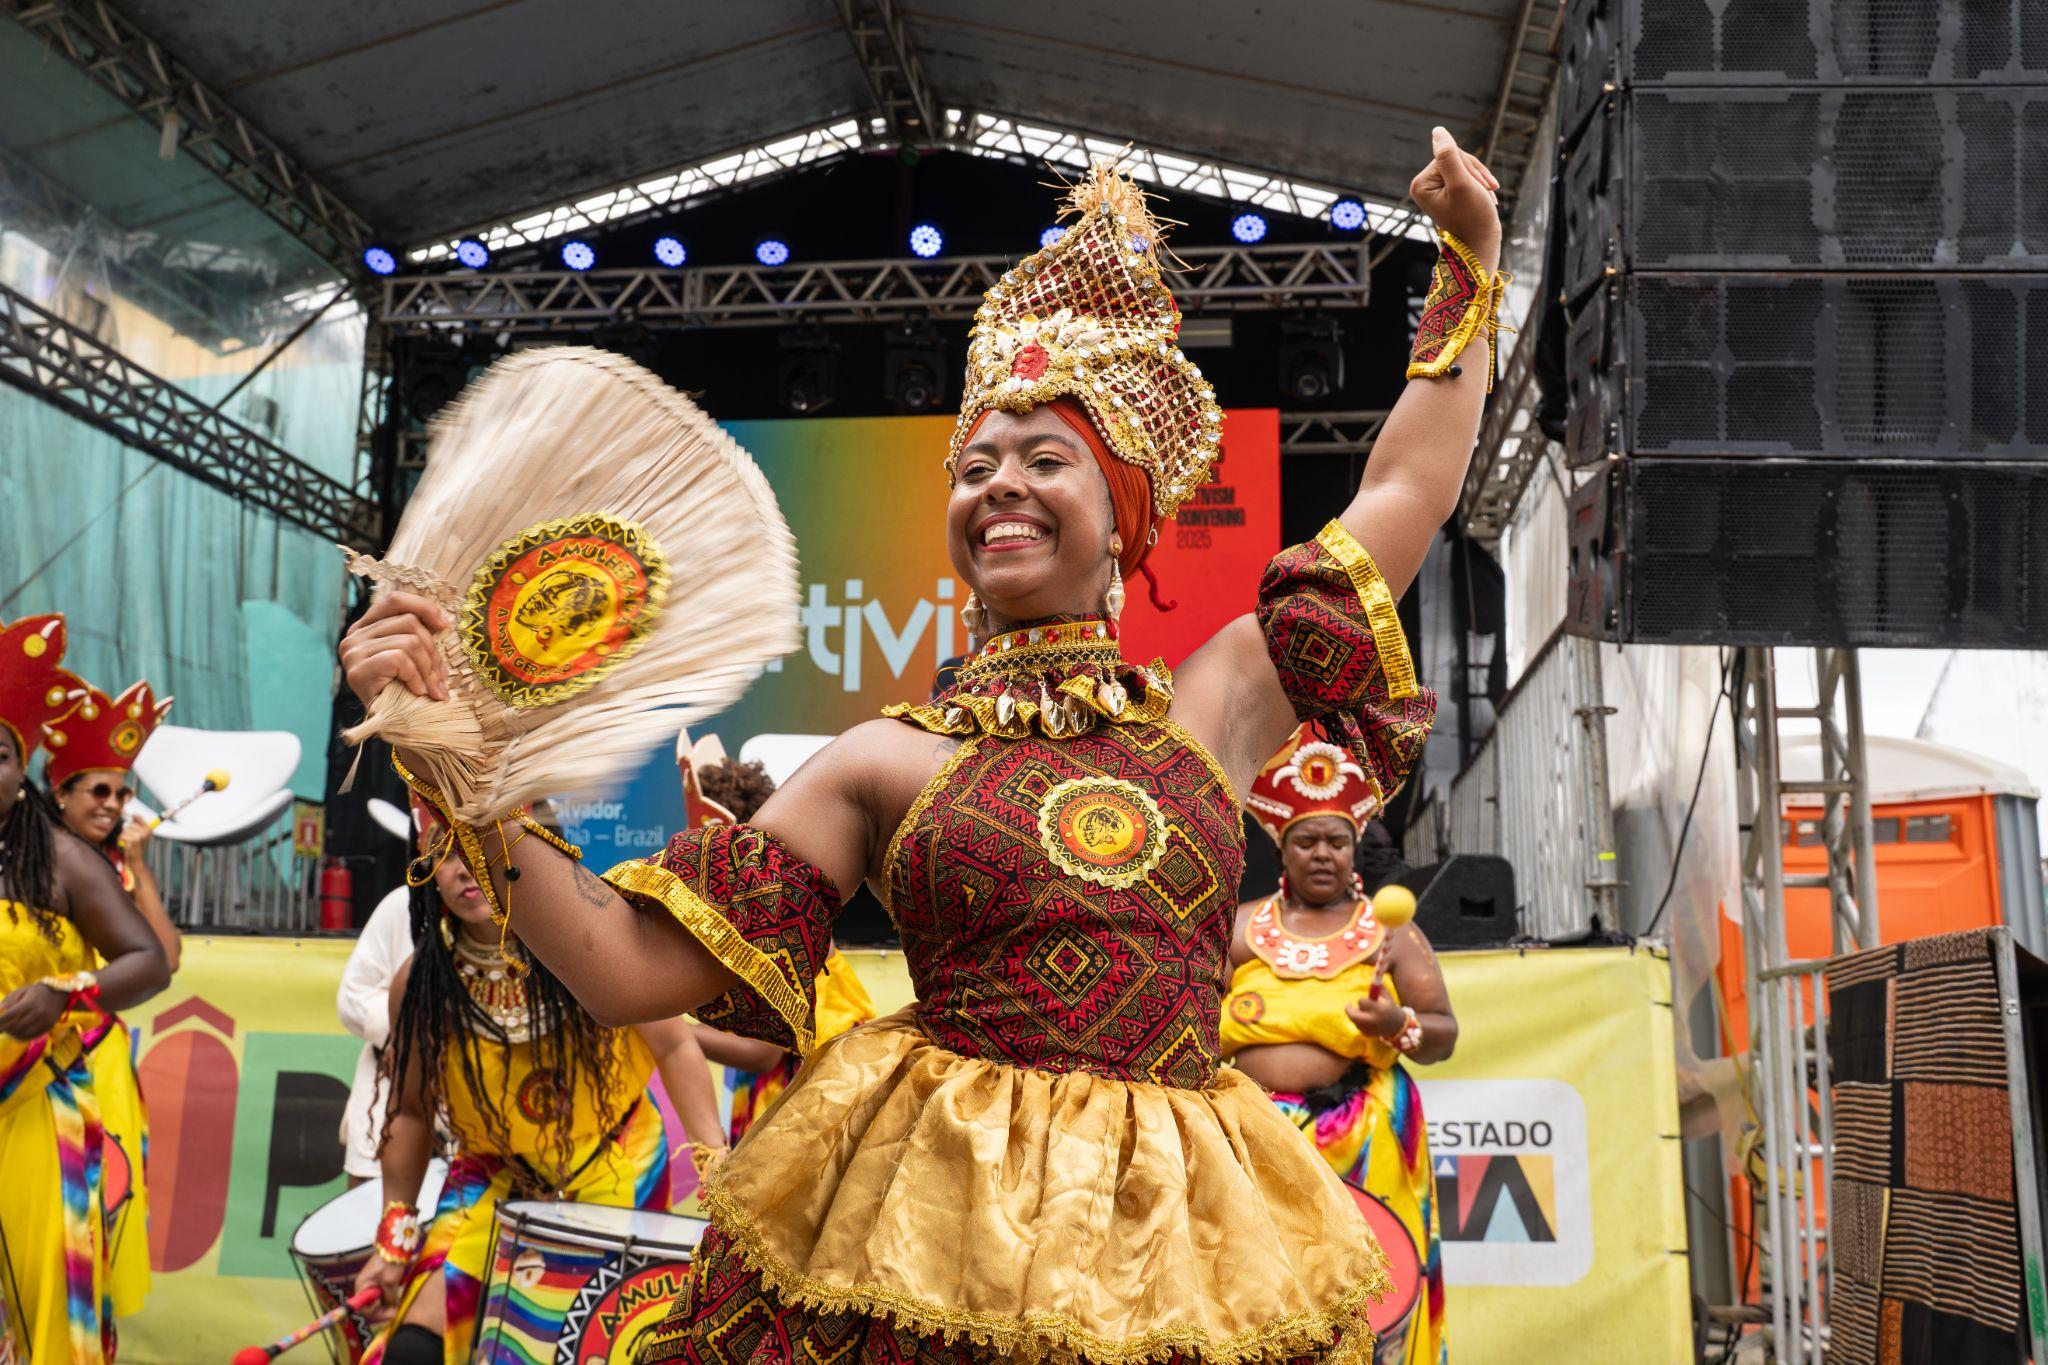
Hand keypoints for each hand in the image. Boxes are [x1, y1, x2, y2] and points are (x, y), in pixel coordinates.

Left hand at [0, 983, 67, 1039]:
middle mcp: (38, 1012)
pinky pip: (31, 1036)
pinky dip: (21, 1037)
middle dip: (5, 1029)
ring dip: (12, 1034)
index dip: (0, 1021)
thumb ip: (9, 1001)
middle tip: (0, 1028)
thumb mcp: (21, 991)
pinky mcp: (48, 1027)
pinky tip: (16, 1034)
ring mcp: (44, 1021)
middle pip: (15, 1026)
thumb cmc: (35, 992)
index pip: (10, 1015)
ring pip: (23, 1033)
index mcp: (30, 1002)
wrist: (59, 995)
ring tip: (8, 1031)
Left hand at [119, 816, 152, 854]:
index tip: (131, 826)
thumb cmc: (137, 849)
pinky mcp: (132, 840)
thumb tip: (133, 814)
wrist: (137, 862)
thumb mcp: (140, 836)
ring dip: (123, 838)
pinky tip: (125, 847)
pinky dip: (121, 842)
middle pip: (128, 825)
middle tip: (131, 841)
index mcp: (148, 829)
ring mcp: (139, 835)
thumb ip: (138, 825)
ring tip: (128, 844)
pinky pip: (121, 836)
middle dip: (126, 833)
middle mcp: (145, 831)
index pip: (137, 817)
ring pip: (124, 831)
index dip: (131, 820)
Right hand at [340, 593, 451, 707]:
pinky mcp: (358, 671)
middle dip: (433, 650)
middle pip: (408, 622)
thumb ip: (417, 634)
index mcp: (366, 626)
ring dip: (428, 668)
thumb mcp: (411, 655)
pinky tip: (418, 691)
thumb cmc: (404, 689)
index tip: (444, 625)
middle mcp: (354, 636)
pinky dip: (416, 677)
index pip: (395, 600)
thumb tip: (443, 621)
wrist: (391, 727)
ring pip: (409, 642)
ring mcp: (353, 653)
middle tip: (441, 676)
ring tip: (433, 688)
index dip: (424, 607)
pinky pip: (400, 660)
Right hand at [352, 1254, 410, 1324]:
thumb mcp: (390, 1282)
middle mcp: (364, 1288)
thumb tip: (392, 1308)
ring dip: (386, 1307)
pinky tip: (396, 1302)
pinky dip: (389, 1299)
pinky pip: (383, 1295)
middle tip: (393, 1313)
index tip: (381, 1305)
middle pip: (369, 1306)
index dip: (372, 1311)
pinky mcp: (380, 1282)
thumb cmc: (389, 1262)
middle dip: (381, 1312)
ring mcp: (372, 1285)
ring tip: (396, 1308)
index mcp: (362, 1287)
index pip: (362, 1307)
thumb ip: (389, 1298)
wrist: (395, 1246)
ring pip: (377, 1302)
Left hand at [1342, 947, 1404, 1039]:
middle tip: (1349, 1005)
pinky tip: (1367, 1021)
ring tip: (1364, 1013)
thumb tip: (1373, 970)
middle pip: (1353, 1015)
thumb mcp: (1387, 997)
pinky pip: (1357, 1026)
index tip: (1364, 999)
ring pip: (1354, 1020)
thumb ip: (1378, 986)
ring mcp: (1370, 1029)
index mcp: (1379, 1009)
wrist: (1399, 1027)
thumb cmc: (1391, 1008)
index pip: (1362, 1001)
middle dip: (1350, 1009)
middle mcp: (1373, 1020)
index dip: (1362, 1000)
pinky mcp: (1367, 1034)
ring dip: (1356, 1015)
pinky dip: (1359, 1022)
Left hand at [1409, 126, 1501, 263]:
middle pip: (1455, 159)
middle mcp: (1423, 185)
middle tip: (1486, 192)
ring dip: (1480, 180)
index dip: (1468, 167)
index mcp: (1420, 183)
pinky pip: (1466, 176)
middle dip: (1475, 174)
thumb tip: (1438, 130)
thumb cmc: (1473, 217)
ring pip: (1463, 167)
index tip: (1476, 188)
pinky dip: (1479, 186)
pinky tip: (1487, 198)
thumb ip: (1449, 157)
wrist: (1481, 245)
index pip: (1448, 155)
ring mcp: (1435, 189)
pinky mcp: (1447, 192)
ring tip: (1488, 197)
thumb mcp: (1462, 184)